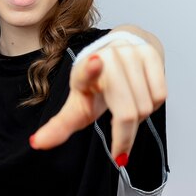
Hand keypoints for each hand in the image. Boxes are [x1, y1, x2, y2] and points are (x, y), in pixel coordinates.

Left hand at [29, 40, 166, 165]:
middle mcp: (107, 58)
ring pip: (145, 106)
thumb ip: (59, 127)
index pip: (85, 72)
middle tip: (120, 142)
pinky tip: (141, 94)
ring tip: (127, 106)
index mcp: (82, 72)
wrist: (121, 51)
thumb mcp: (78, 105)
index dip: (90, 70)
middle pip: (126, 112)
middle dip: (125, 135)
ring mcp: (130, 53)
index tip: (94, 63)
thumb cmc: (98, 85)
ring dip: (140, 118)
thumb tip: (36, 144)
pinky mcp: (150, 52)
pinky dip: (153, 104)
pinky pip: (160, 95)